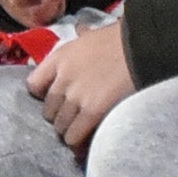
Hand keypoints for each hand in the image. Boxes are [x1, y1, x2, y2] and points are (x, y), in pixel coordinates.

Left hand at [29, 18, 137, 154]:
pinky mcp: (91, 111)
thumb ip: (81, 38)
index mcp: (59, 58)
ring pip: (60, 125)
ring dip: (69, 131)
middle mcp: (62, 78)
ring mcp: (75, 96)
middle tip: (73, 120)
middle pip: (48, 109)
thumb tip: (81, 30)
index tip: (56, 99)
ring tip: (80, 134)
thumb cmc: (122, 38)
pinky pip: (74, 135)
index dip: (43, 95)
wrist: (143, 46)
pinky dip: (77, 142)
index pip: (34, 85)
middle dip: (59, 116)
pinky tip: (84, 146)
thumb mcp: (93, 35)